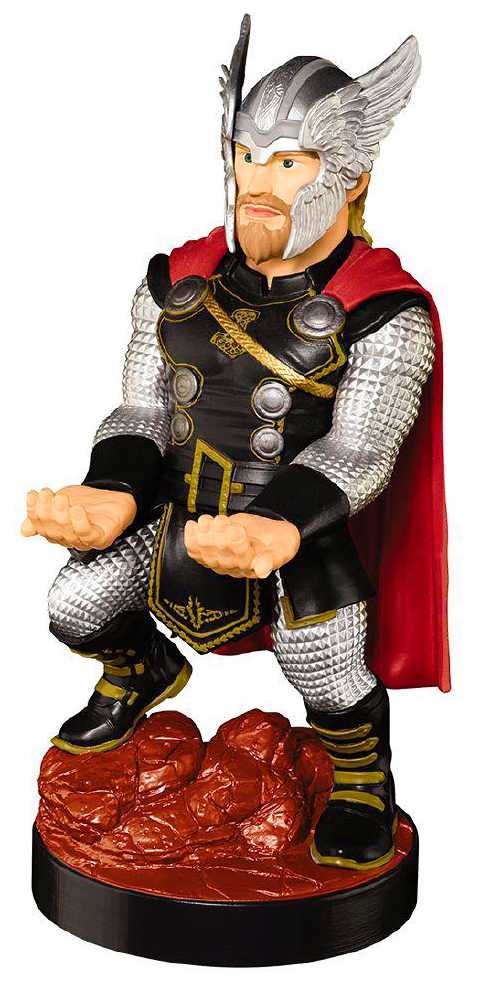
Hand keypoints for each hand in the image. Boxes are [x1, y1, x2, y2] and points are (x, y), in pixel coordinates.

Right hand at [21, 485, 136, 550]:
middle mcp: (71, 540)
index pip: (41, 527)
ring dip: (62, 514)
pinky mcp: (103, 538)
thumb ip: (43, 514)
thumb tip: (24, 530)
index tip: (33, 494)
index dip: (34, 511)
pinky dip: (80, 523)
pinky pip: (89, 535)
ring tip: (61, 498)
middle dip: (47, 512)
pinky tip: (77, 509)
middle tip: (48, 494)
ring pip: (69, 532)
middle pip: (54, 530)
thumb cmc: (87, 502)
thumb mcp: (59, 503)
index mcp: (58, 534)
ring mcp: (87, 541)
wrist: (114, 495)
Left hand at [184, 512, 299, 578]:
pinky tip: (192, 526)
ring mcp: (222, 558)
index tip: (236, 529)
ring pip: (206, 552)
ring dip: (205, 534)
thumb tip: (262, 570)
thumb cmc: (279, 542)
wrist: (271, 533)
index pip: (240, 559)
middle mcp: (234, 566)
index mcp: (252, 567)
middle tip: (222, 521)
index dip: (236, 544)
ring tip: (209, 521)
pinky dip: (191, 537)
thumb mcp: (282, 549)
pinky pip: (196, 550)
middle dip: (219, 535)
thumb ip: (272, 559)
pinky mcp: (212, 550)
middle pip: (220, 555)